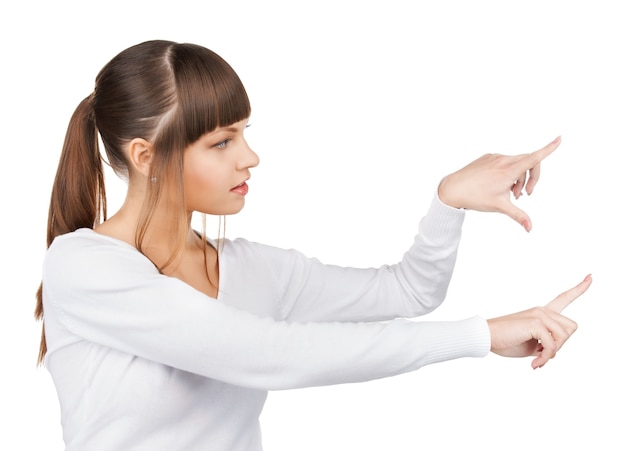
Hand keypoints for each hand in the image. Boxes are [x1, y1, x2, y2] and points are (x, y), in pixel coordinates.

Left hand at [438, 136, 560, 230]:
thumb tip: (530, 228)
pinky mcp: (487, 157)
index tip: (559, 139)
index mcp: (509, 170)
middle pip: (528, 163)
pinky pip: (504, 162)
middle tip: (524, 195)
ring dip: (518, 178)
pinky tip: (497, 185)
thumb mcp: (500, 207)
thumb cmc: (475, 197)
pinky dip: (507, 173)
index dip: (548, 149)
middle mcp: (503, 160)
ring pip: (515, 164)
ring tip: (510, 193)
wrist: (452, 189)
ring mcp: (494, 157)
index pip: (534, 158)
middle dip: (530, 179)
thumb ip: (518, 216)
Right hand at [487, 274, 591, 368]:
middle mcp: (542, 310)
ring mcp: (539, 315)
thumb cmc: (506, 341)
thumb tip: (554, 352)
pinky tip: (534, 363)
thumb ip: (545, 345)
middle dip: (561, 344)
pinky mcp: (536, 322)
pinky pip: (553, 345)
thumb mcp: (531, 345)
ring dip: (553, 352)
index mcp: (541, 312)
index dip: (579, 288)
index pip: (564, 297)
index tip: (591, 277)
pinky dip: (545, 357)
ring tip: (537, 360)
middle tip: (543, 353)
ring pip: (564, 336)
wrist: (486, 337)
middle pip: (571, 327)